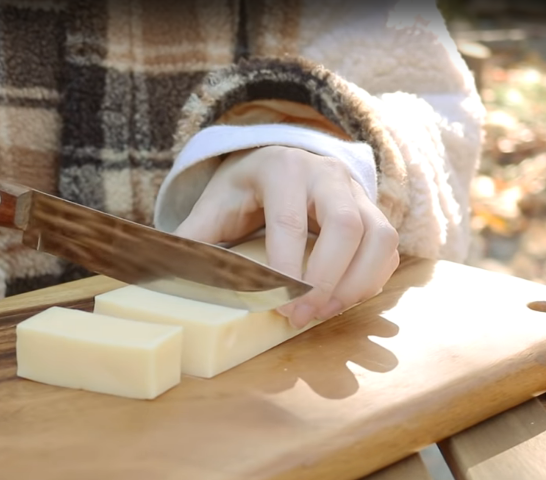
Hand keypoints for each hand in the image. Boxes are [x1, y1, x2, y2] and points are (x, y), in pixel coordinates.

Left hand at [174, 146, 399, 327]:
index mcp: (282, 168)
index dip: (287, 268)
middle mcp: (327, 174)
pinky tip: (341, 301)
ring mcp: (358, 192)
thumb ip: (193, 238)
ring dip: (356, 284)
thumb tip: (158, 274)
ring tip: (324, 313)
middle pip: (346, 227)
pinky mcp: (375, 213)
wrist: (282, 161)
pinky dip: (371, 281)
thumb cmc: (245, 190)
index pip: (289, 221)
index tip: (278, 306)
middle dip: (326, 279)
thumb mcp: (214, 205)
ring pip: (378, 238)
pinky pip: (387, 250)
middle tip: (302, 317)